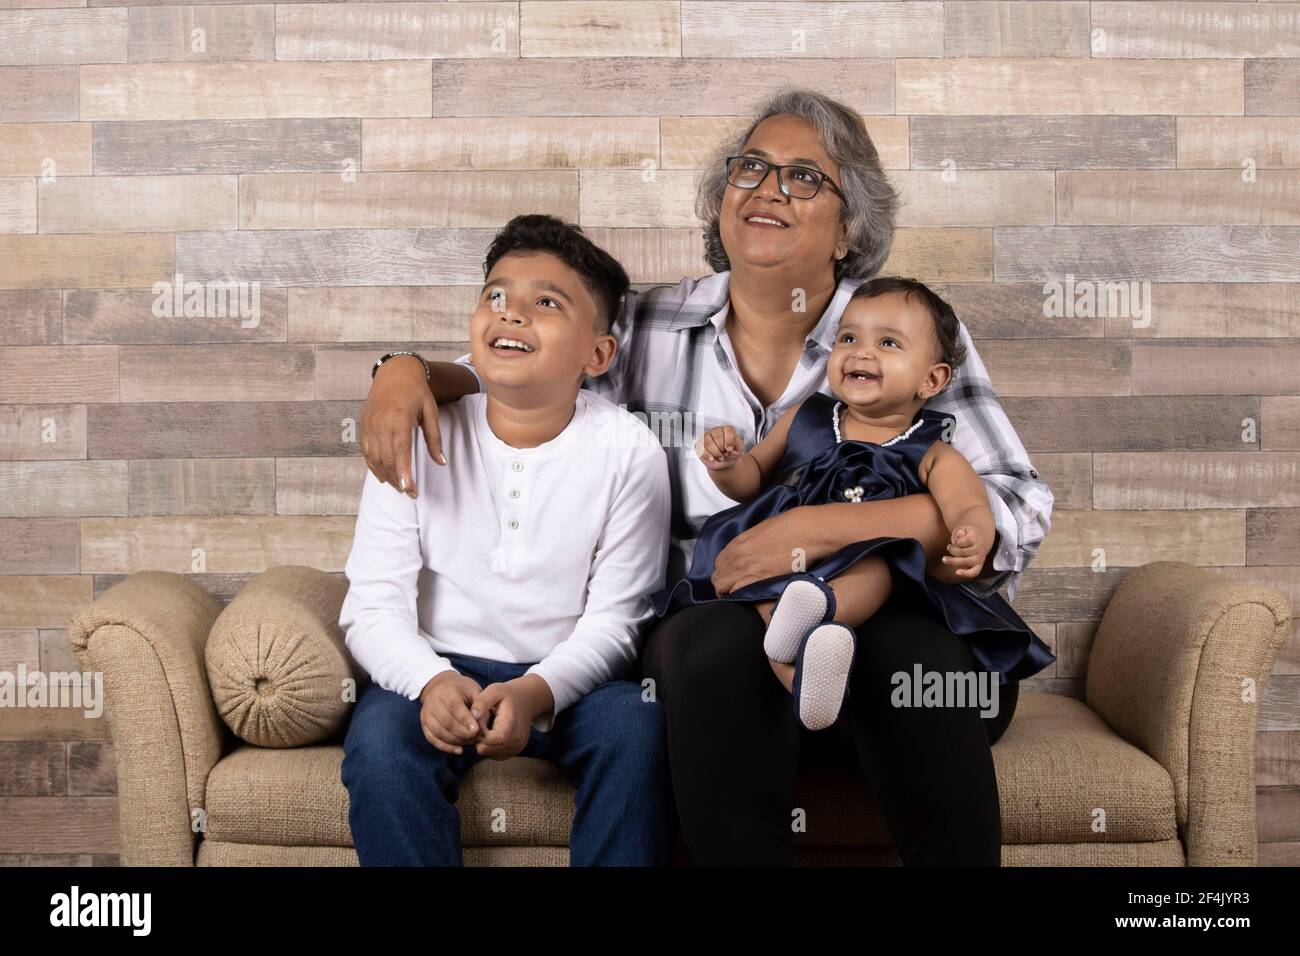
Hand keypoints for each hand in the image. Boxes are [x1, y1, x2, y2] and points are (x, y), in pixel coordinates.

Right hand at [360, 355, 446, 497]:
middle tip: (409, 493)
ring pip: (374, 458)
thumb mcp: (431, 412)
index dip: (404, 474)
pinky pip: (365, 450)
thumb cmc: (416, 391)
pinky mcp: (364, 424)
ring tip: (398, 487)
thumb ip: (434, 439)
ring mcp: (370, 424)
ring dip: (385, 475)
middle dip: (397, 480)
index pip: (400, 453)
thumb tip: (441, 462)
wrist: (395, 372)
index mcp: (399, 419)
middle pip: (386, 459)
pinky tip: (382, 475)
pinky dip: (373, 465)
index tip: (411, 490)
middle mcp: (381, 423)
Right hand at [419, 671, 483, 754]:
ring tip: (471, 743)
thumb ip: (480, 706)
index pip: (454, 706)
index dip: (465, 720)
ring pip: (439, 732)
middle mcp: (433, 701)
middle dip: (463, 733)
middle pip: (446, 721)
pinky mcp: (424, 724)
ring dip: (456, 741)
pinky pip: (433, 739)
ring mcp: (426, 713)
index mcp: (447, 690)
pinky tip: (459, 750)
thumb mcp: (475, 690)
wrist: (442, 687)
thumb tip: (480, 725)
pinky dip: (446, 747)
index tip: (476, 730)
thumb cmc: (463, 690)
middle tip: (476, 738)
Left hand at [470, 680, 538, 760]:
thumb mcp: (494, 691)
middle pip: (487, 749)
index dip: (479, 732)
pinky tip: (492, 733)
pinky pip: (495, 755)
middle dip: (479, 738)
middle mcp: (516, 740)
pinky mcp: (514, 751)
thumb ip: (482, 702)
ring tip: (488, 726)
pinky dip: (490, 746)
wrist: (526, 700)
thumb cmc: (508, 695)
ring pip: (489, 753)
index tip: (479, 720)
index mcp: (511, 725)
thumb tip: (472, 715)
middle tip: (482, 723)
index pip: (489, 739)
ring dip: (484, 742)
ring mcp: (516, 747)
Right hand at [695, 425, 743, 471]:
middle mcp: (716, 430)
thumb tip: (731, 446)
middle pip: (717, 436)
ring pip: (708, 442)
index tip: (729, 449)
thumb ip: (738, 445)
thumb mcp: (739, 450)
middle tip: (725, 455)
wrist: (723, 463)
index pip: (728, 430)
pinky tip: (712, 459)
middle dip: (721, 448)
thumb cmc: (731, 454)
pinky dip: (707, 455)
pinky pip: (701, 447)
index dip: (729, 440)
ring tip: (720, 458)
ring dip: (715, 453)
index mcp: (727, 430)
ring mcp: (706, 436)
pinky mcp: (699, 444)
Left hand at [712, 508, 823, 596]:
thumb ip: (751, 543)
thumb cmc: (790, 526)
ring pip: (722, 586)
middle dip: (723, 585)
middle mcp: (737, 555)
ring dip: (728, 592)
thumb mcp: (763, 530)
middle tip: (733, 591)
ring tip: (739, 597)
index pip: (719, 563)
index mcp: (738, 543)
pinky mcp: (757, 578)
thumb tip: (750, 551)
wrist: (805, 530)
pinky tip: (746, 598)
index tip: (731, 578)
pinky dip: (738, 596)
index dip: (724, 573)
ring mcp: (745, 567)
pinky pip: (736, 591)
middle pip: (718, 576)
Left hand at [942, 525, 989, 578]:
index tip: (954, 541)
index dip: (958, 541)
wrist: (978, 539)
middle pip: (966, 552)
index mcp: (977, 537)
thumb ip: (959, 531)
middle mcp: (980, 548)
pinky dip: (966, 573)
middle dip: (954, 551)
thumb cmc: (966, 534)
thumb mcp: (962, 528)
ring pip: (968, 562)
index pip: (969, 540)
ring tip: (944, 559)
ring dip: (954, 561)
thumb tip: (960, 534)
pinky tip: (957, 572)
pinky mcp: (978, 565)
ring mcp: (980, 557)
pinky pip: (974, 572)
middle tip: (948, 547)